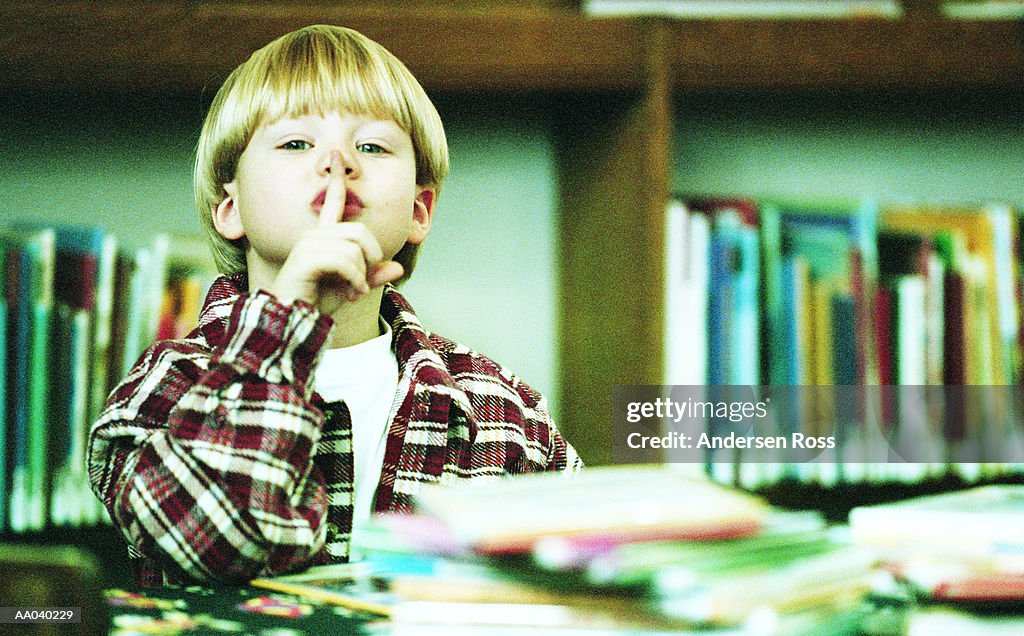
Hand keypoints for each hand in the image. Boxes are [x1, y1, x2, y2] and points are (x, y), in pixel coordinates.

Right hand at [269, 151, 403, 315]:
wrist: (295, 321)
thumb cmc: (317, 302)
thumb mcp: (353, 287)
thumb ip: (373, 276)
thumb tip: (398, 268)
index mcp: (324, 236)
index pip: (332, 202)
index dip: (336, 180)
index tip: (337, 157)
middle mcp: (314, 235)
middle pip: (360, 232)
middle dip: (371, 258)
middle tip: (364, 282)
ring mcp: (308, 244)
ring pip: (354, 249)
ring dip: (361, 274)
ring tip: (354, 291)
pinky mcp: (306, 258)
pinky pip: (345, 260)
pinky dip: (355, 279)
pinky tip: (351, 292)